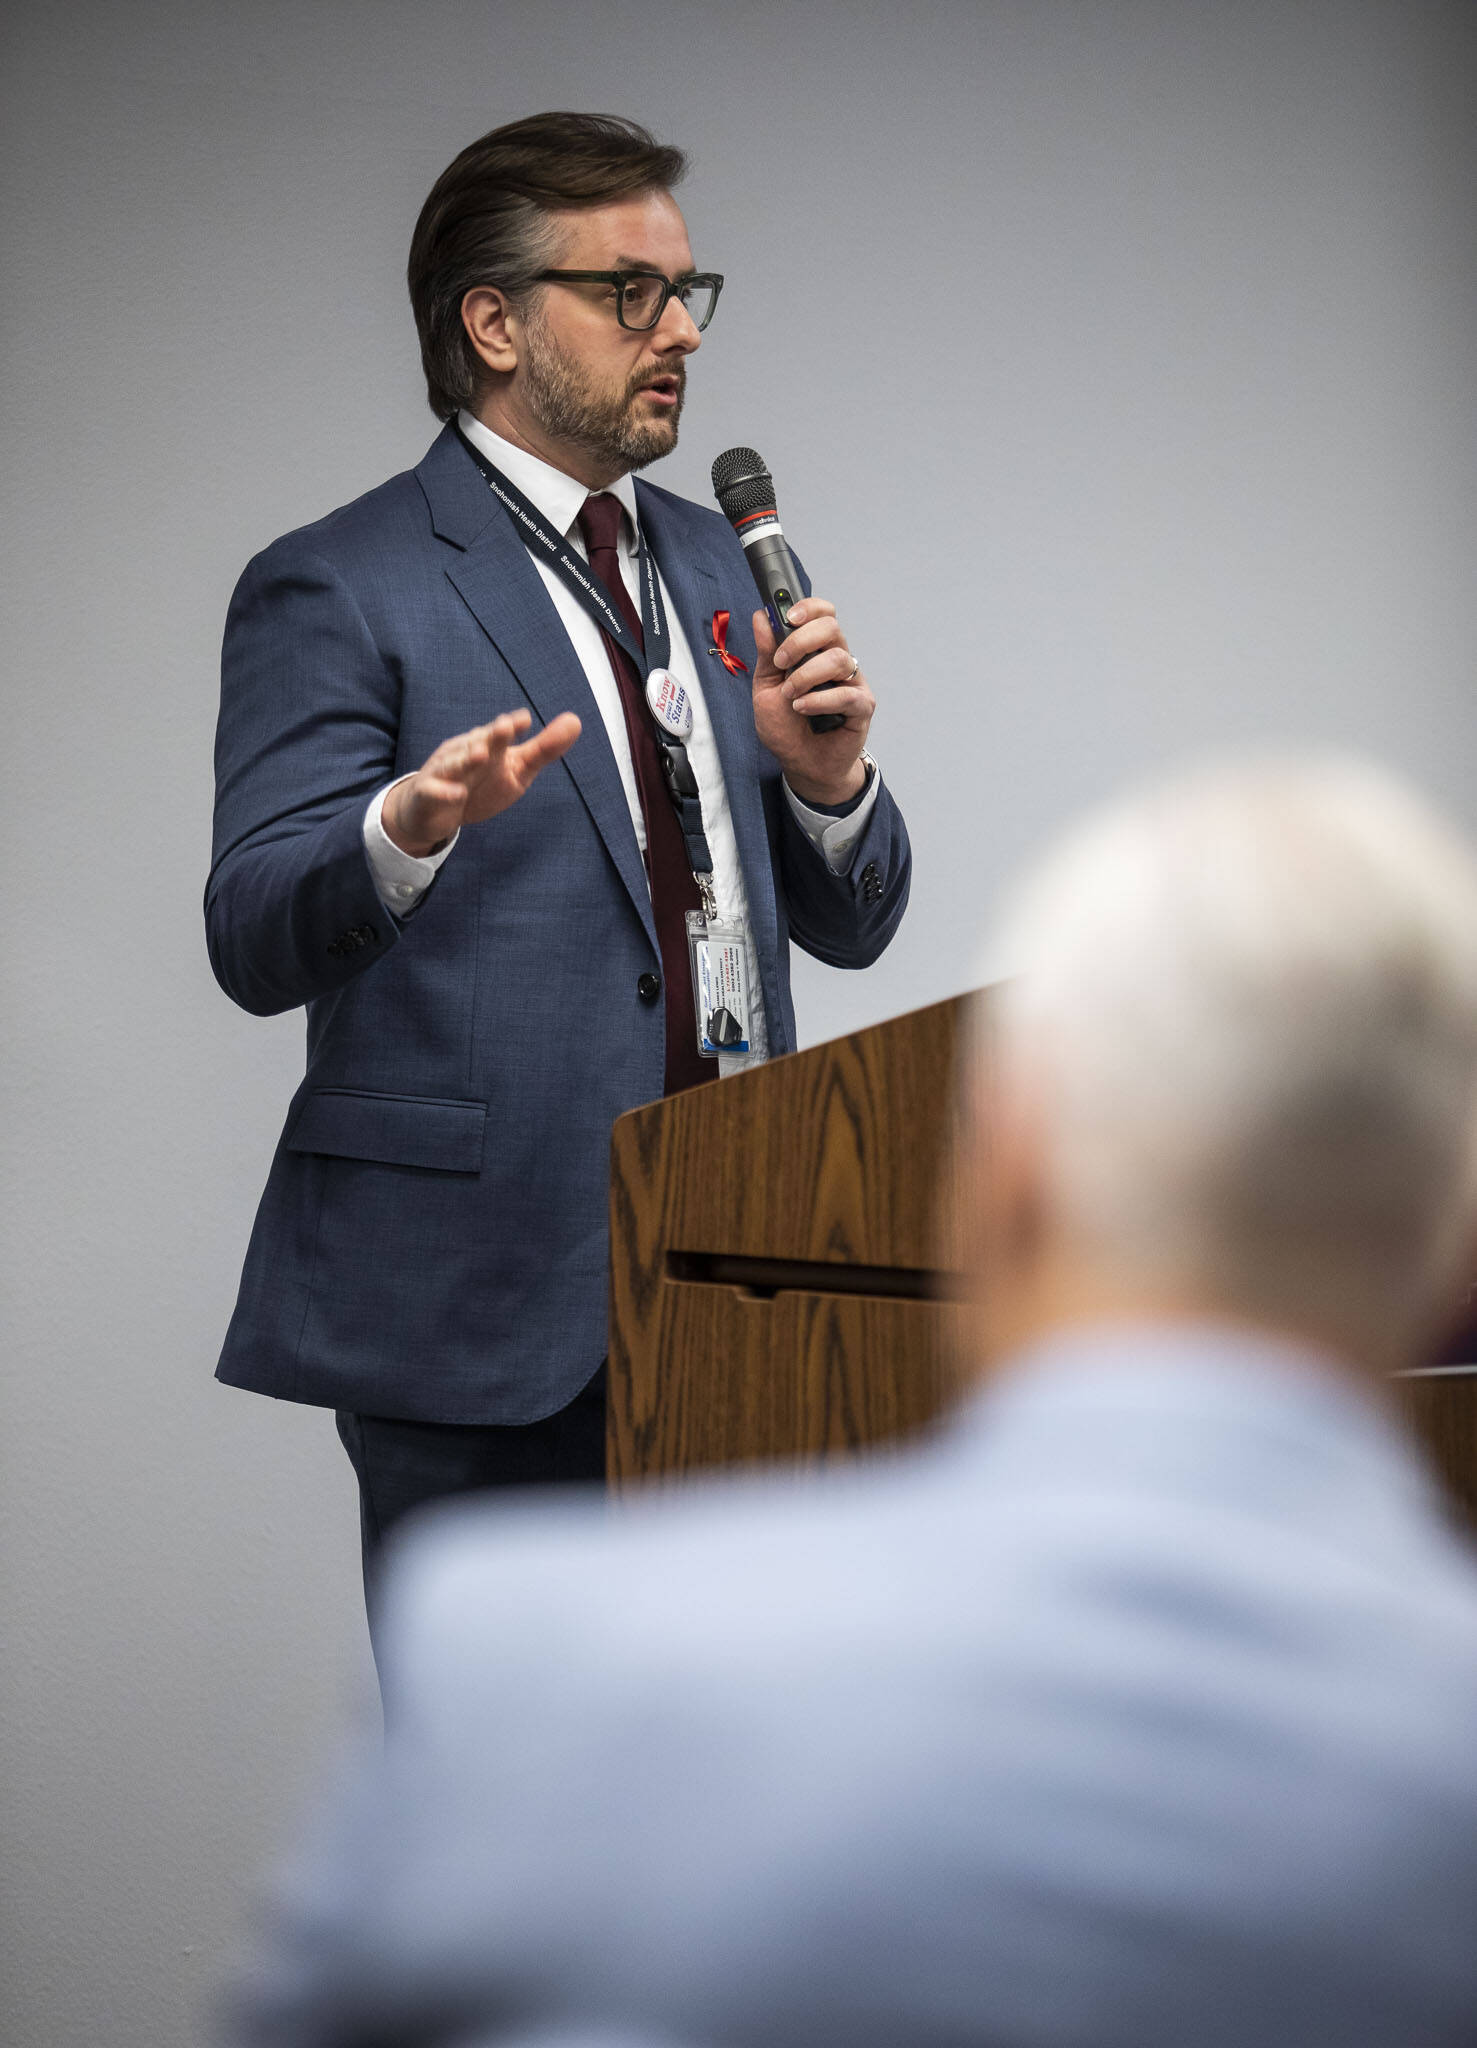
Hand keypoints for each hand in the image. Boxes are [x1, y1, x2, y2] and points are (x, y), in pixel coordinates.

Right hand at [382, 709, 581, 855]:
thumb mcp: (517, 769)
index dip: (512, 726)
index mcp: (488, 743)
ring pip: (455, 763)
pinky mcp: (429, 793)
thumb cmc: (481, 783)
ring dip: (467, 759)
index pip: (501, 732)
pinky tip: (458, 794)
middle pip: (479, 741)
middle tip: (505, 727)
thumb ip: (544, 749)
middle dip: (491, 735)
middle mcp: (465, 751)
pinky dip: (445, 792)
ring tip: (482, 755)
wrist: (434, 811)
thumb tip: (576, 720)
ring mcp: (445, 771)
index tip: (525, 720)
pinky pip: (435, 791)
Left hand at [750, 599, 873, 805]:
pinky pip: (846, 693)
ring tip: (791, 697)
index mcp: (815, 651)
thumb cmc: (786, 726)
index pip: (823, 614)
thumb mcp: (765, 687)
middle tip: (782, 664)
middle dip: (801, 641)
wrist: (801, 764)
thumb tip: (761, 616)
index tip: (789, 618)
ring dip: (806, 677)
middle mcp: (836, 661)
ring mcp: (852, 682)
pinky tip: (802, 709)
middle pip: (832, 627)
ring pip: (837, 659)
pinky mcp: (862, 706)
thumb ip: (766, 653)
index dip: (809, 608)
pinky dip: (819, 700)